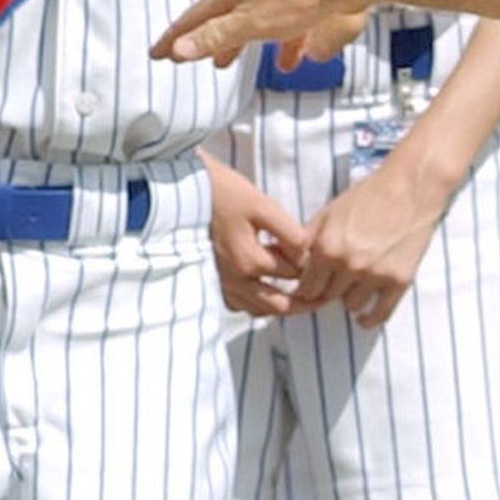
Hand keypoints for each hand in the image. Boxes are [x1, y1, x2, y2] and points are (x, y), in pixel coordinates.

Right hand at [156, 0, 386, 65]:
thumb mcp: (253, 23)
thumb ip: (217, 37)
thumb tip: (179, 49)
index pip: (194, 18)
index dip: (174, 38)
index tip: (157, 55)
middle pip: (219, 18)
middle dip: (201, 40)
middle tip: (182, 58)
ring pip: (249, 22)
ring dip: (235, 44)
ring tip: (226, 63)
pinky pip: (284, 28)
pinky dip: (280, 46)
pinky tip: (290, 62)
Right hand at [207, 156, 311, 317]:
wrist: (180, 190)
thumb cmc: (221, 192)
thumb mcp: (261, 205)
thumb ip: (288, 232)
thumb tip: (305, 252)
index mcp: (250, 261)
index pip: (293, 274)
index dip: (311, 267)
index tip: (319, 258)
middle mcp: (235, 280)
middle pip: (278, 304)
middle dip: (302, 301)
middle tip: (319, 295)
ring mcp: (220, 283)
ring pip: (257, 310)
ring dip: (278, 304)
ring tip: (294, 294)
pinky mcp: (210, 279)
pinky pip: (236, 304)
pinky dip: (253, 302)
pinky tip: (261, 288)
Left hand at [296, 147, 443, 326]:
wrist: (410, 187)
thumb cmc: (367, 196)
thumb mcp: (328, 213)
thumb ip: (306, 240)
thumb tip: (279, 257)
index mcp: (327, 247)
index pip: (306, 287)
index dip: (307, 286)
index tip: (313, 283)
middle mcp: (349, 265)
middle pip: (327, 298)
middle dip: (328, 290)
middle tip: (335, 280)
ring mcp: (375, 275)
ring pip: (352, 305)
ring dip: (351, 297)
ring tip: (357, 282)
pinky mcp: (399, 281)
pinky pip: (380, 314)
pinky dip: (370, 319)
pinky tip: (365, 318)